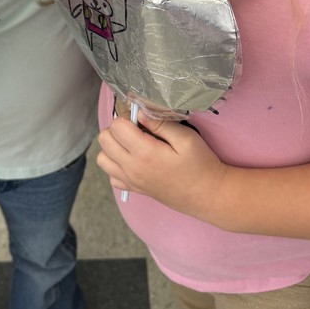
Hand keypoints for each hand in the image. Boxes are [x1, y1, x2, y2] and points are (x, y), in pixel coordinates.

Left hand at [96, 110, 228, 218]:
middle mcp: (132, 168)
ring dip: (112, 147)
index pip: (116, 127)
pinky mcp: (134, 189)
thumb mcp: (186, 138)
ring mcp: (131, 181)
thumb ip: (160, 124)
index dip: (127, 118)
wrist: (208, 195)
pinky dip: (116, 166)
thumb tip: (139, 113)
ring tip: (131, 144)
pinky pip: (111, 176)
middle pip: (104, 140)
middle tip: (136, 129)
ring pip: (102, 159)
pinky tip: (133, 160)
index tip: (141, 120)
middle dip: (116, 129)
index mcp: (144, 153)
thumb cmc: (200, 164)